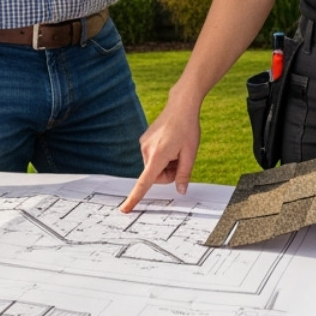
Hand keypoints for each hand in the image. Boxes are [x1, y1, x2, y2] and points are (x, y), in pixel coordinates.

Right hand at [120, 97, 201, 211]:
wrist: (181, 106)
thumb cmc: (187, 128)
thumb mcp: (190, 154)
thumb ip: (184, 174)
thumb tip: (180, 191)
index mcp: (157, 156)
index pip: (144, 182)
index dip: (134, 198)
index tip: (124, 209)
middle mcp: (146, 151)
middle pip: (156, 176)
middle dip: (168, 173)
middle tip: (180, 159)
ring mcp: (144, 145)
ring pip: (155, 167)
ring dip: (166, 163)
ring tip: (177, 148)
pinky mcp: (144, 141)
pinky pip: (153, 157)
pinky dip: (163, 155)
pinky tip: (171, 142)